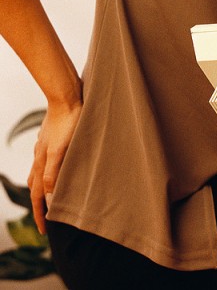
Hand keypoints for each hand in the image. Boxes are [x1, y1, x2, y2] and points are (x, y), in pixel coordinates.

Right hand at [27, 101, 81, 233]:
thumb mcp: (61, 150)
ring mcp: (45, 148)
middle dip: (40, 205)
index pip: (38, 195)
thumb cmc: (68, 123)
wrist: (66, 97)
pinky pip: (48, 162)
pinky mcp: (53, 140)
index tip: (46, 231)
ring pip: (40, 174)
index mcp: (41, 163)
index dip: (41, 213)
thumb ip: (53, 173)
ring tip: (49, 200)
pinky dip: (50, 173)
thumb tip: (47, 198)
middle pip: (36, 187)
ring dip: (43, 189)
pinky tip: (58, 171)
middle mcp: (40, 157)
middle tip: (47, 220)